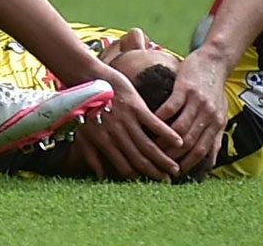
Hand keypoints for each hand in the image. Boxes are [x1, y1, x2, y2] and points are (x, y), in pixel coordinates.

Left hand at [69, 67, 180, 181]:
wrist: (85, 77)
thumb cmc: (84, 107)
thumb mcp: (83, 134)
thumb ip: (92, 157)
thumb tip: (101, 177)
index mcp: (104, 143)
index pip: (124, 168)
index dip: (138, 178)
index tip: (148, 184)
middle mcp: (116, 135)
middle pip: (139, 160)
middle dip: (155, 173)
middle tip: (168, 181)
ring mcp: (127, 121)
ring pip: (148, 146)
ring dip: (163, 159)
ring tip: (176, 168)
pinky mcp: (135, 106)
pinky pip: (154, 124)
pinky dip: (167, 134)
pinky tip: (179, 142)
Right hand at [155, 50, 227, 172]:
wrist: (214, 60)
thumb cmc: (214, 88)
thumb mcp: (220, 113)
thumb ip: (215, 137)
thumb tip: (211, 161)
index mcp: (216, 124)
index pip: (201, 150)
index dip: (187, 163)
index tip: (174, 173)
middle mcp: (208, 114)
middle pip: (189, 142)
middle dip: (173, 156)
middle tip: (159, 163)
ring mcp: (197, 101)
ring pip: (179, 127)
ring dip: (164, 139)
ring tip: (151, 147)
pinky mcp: (185, 87)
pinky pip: (171, 107)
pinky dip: (160, 118)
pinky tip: (149, 123)